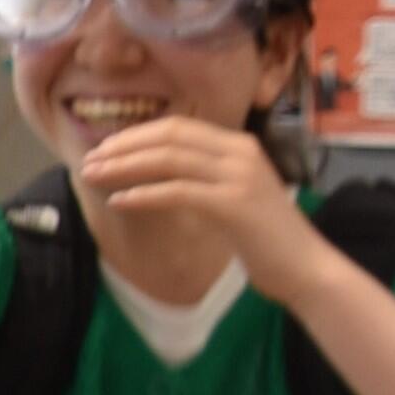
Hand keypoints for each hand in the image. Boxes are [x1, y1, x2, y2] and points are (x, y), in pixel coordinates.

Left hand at [75, 116, 337, 300]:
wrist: (306, 268)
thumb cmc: (265, 238)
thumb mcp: (232, 196)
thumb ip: (202, 178)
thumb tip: (155, 172)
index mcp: (238, 145)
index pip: (177, 126)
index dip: (136, 134)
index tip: (104, 148)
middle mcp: (240, 152)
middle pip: (168, 136)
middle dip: (122, 147)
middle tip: (88, 161)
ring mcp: (239, 176)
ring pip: (169, 159)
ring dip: (124, 167)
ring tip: (93, 177)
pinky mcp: (233, 205)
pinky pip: (177, 192)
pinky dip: (143, 194)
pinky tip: (118, 201)